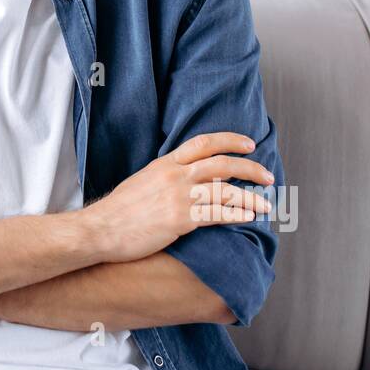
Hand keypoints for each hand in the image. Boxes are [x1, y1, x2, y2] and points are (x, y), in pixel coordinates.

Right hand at [84, 132, 273, 262]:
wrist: (101, 229)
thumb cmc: (120, 210)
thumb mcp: (143, 180)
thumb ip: (167, 175)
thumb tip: (189, 175)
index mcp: (165, 163)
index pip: (204, 143)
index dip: (230, 140)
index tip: (249, 144)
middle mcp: (175, 176)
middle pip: (222, 164)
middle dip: (250, 168)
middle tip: (268, 176)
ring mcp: (178, 197)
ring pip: (225, 191)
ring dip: (250, 197)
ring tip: (266, 204)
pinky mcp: (180, 220)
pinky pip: (216, 215)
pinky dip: (236, 214)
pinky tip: (249, 217)